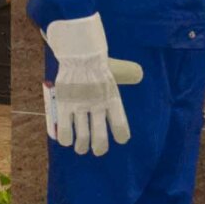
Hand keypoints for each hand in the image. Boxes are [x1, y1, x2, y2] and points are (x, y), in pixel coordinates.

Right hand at [43, 14, 130, 156]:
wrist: (79, 53)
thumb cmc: (98, 64)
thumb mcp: (114, 71)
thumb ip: (128, 74)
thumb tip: (139, 73)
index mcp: (112, 98)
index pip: (119, 123)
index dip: (121, 135)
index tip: (121, 139)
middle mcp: (97, 105)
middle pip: (100, 137)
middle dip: (100, 147)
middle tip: (98, 150)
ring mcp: (80, 106)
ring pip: (82, 137)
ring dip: (82, 146)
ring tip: (81, 149)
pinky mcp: (65, 105)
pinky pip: (65, 130)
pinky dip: (66, 139)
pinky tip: (67, 140)